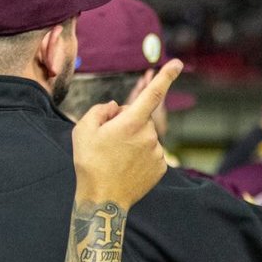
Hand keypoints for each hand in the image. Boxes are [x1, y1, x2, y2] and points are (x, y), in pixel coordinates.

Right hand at [72, 59, 182, 208]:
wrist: (104, 198)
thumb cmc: (90, 162)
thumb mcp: (83, 128)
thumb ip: (101, 110)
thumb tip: (117, 106)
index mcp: (132, 122)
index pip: (153, 94)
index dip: (166, 77)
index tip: (177, 63)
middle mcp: (150, 136)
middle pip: (141, 119)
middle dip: (127, 123)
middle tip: (108, 142)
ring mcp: (158, 152)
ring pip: (146, 137)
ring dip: (134, 141)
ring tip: (116, 157)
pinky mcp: (162, 166)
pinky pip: (151, 152)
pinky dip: (141, 155)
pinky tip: (127, 166)